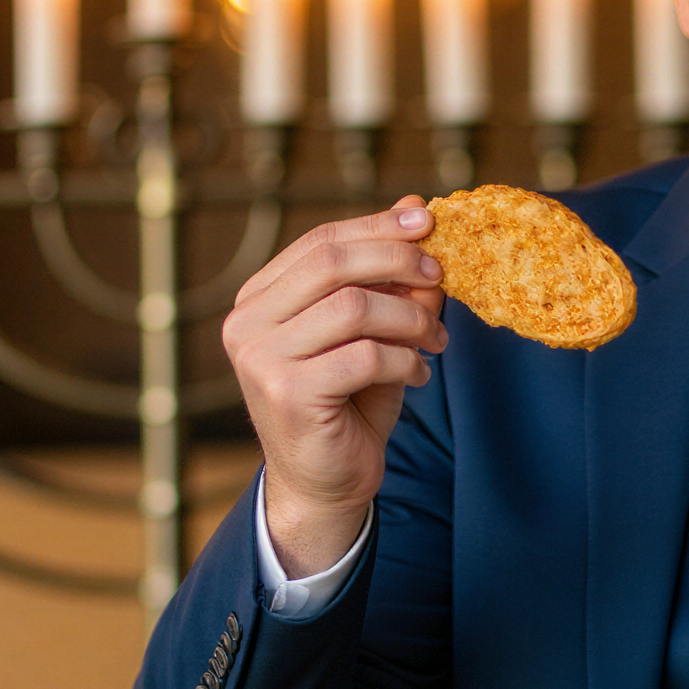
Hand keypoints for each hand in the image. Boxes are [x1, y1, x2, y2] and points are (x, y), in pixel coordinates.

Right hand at [223, 197, 445, 575]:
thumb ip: (388, 277)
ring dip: (410, 318)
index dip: (377, 226)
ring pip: (354, 307)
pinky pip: (365, 355)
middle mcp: (247, 323)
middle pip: (332, 263)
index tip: (429, 221)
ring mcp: (261, 359)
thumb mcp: (372, 331)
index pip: (320, 243)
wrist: (325, 483)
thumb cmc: (348, 403)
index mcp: (259, 299)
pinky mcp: (288, 393)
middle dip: (398, 261)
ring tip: (434, 340)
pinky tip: (419, 373)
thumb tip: (417, 204)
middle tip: (441, 277)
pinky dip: (405, 359)